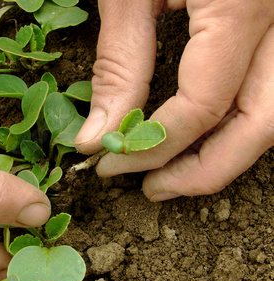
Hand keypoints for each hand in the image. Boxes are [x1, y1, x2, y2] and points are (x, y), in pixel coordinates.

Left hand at [75, 0, 273, 200]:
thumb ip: (119, 65)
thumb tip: (97, 140)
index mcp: (238, 5)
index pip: (203, 106)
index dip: (152, 146)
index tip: (111, 163)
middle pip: (259, 123)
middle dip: (204, 170)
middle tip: (152, 189)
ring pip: (270, 111)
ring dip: (224, 152)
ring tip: (170, 174)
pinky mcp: (271, 26)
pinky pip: (264, 88)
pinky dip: (231, 120)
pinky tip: (193, 136)